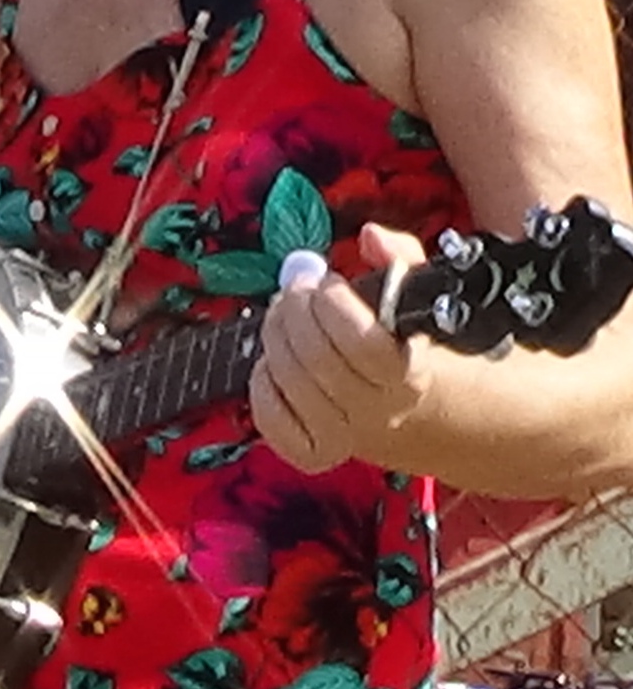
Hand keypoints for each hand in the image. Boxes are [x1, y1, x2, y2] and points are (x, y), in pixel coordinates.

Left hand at [251, 223, 431, 473]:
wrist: (426, 417)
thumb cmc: (416, 347)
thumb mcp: (424, 298)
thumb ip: (402, 260)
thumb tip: (371, 236)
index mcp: (412, 375)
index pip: (363, 343)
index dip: (334, 304)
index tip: (328, 280)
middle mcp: (379, 413)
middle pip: (315, 359)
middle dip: (296, 311)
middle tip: (296, 289)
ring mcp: (345, 438)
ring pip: (289, 382)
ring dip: (276, 337)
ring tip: (284, 314)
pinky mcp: (314, 453)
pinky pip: (272, 419)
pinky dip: (263, 385)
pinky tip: (273, 361)